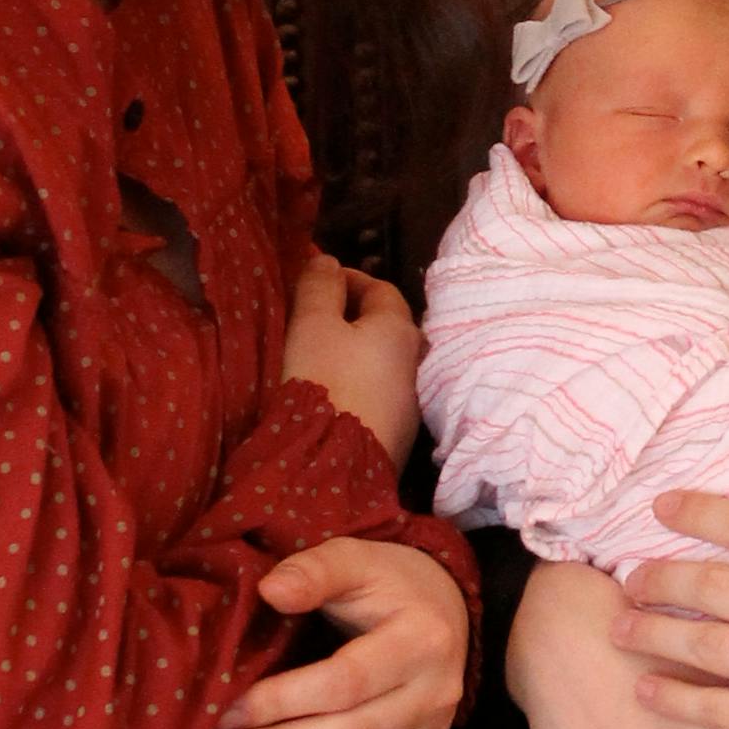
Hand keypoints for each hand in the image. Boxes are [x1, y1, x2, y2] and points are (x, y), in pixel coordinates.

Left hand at [204, 538, 466, 728]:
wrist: (447, 608)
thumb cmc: (392, 580)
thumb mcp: (357, 558)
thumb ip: (315, 569)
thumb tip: (270, 590)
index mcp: (421, 639)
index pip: (346, 681)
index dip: (283, 700)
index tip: (225, 709)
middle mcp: (434, 692)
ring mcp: (429, 728)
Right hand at [281, 254, 421, 467]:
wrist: (334, 467)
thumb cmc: (323, 382)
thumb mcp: (311, 326)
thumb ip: (320, 288)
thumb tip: (329, 261)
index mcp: (400, 328)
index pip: (380, 288)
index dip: (347, 280)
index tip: (317, 283)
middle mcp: (417, 360)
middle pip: (386, 326)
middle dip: (354, 317)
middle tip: (315, 319)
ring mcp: (412, 401)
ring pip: (384, 362)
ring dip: (358, 353)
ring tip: (320, 357)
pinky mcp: (400, 434)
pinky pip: (379, 393)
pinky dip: (360, 383)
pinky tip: (335, 394)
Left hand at [611, 439, 728, 728]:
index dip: (702, 511)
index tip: (664, 506)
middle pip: (716, 583)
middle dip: (663, 576)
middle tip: (630, 575)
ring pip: (707, 644)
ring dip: (654, 634)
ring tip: (619, 629)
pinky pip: (723, 712)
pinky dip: (678, 702)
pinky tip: (645, 693)